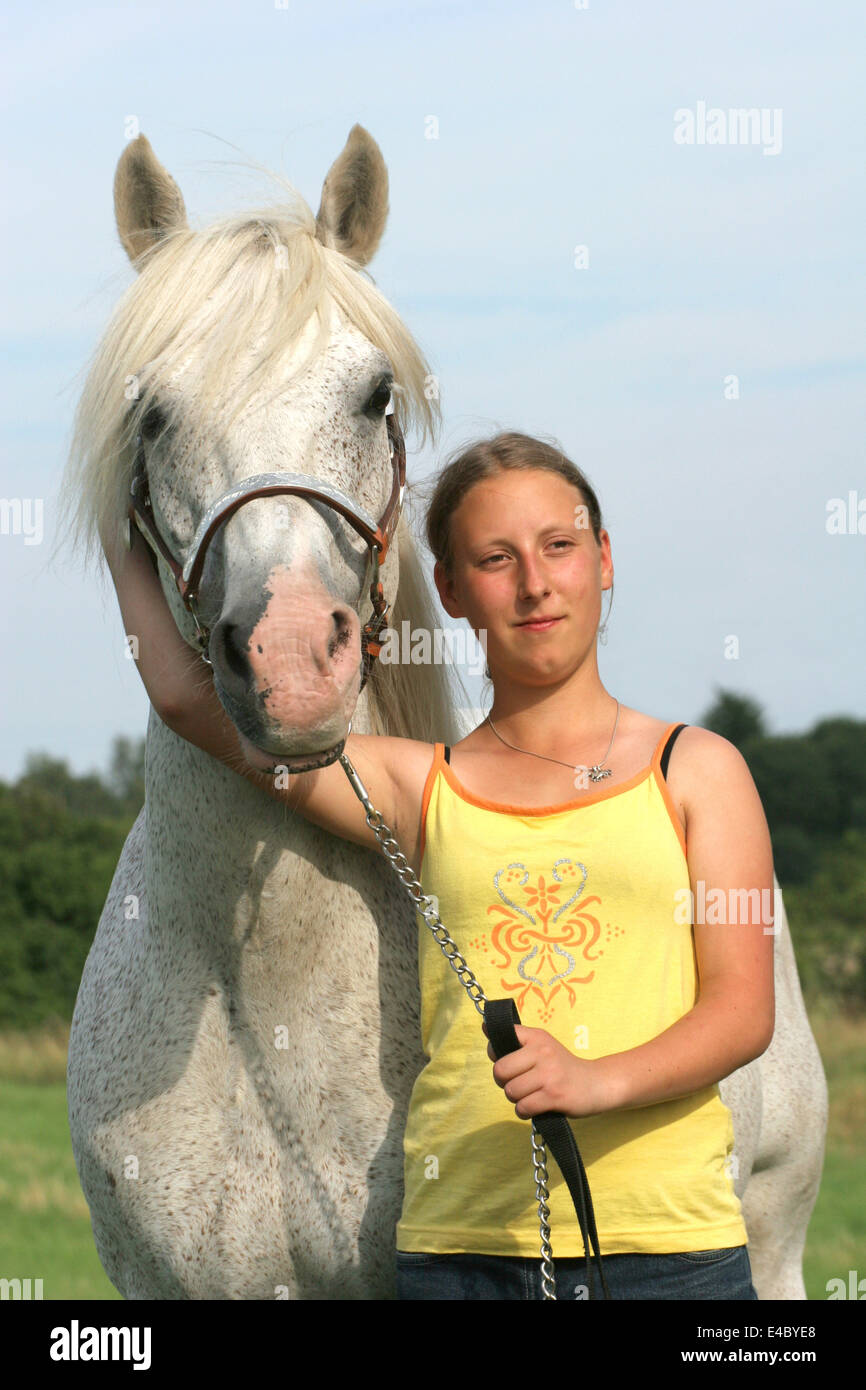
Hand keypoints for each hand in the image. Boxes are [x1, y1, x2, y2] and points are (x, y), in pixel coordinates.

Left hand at [483, 1021, 616, 1119]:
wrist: (597, 1084)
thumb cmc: (562, 1067)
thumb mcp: (543, 1046)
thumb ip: (516, 1041)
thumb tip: (485, 1027)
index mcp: (537, 1037)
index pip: (504, 1037)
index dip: (496, 1053)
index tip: (508, 1062)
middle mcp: (542, 1052)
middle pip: (500, 1070)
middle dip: (503, 1082)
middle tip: (517, 1084)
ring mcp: (549, 1074)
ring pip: (511, 1091)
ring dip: (515, 1099)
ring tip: (529, 1095)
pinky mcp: (554, 1096)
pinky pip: (523, 1107)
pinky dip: (524, 1111)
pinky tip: (534, 1107)